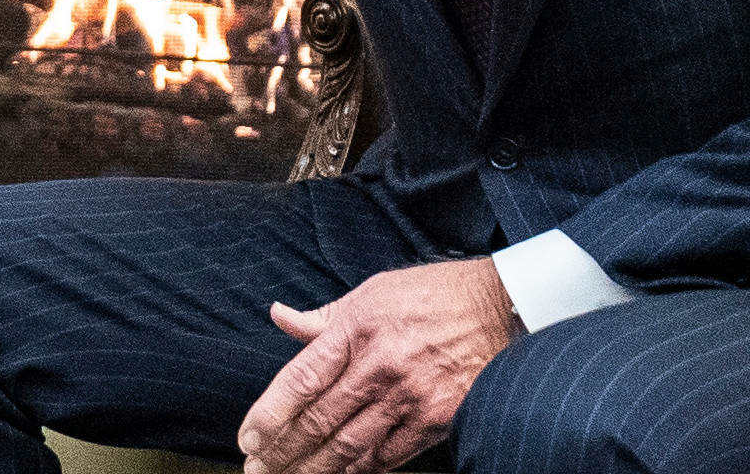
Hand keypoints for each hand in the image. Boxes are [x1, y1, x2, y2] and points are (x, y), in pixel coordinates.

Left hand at [237, 257, 518, 473]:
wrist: (501, 306)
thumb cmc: (431, 296)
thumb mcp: (370, 293)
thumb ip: (322, 318)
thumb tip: (279, 316)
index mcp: (355, 329)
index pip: (299, 380)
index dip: (268, 415)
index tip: (248, 438)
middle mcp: (379, 366)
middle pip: (319, 421)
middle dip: (282, 451)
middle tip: (257, 468)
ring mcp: (410, 397)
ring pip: (350, 446)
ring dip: (313, 469)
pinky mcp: (437, 419)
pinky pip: (389, 456)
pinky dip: (360, 472)